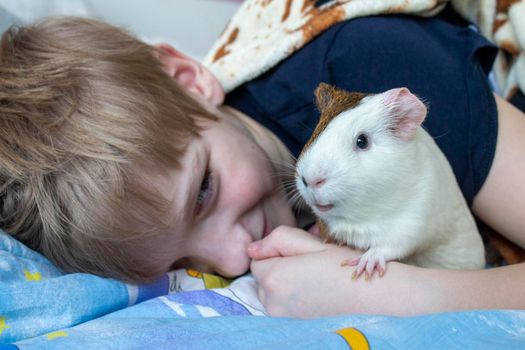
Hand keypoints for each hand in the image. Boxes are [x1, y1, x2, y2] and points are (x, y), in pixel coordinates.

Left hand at [248, 225, 366, 317]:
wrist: (369, 296)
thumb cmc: (341, 266)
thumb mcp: (307, 243)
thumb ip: (276, 240)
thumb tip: (252, 249)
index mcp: (274, 278)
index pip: (256, 260)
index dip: (275, 252)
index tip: (297, 253)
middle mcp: (272, 302)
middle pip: (262, 278)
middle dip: (277, 268)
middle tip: (306, 265)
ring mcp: (282, 317)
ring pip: (270, 293)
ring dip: (283, 284)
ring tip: (311, 279)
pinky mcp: (292, 325)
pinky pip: (281, 306)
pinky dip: (290, 298)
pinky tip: (312, 293)